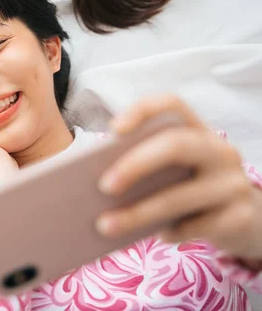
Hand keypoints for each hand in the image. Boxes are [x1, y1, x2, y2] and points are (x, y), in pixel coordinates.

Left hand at [96, 94, 261, 259]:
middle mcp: (219, 150)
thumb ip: (144, 164)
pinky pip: (194, 227)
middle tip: (103, 186)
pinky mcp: (239, 216)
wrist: (244, 220)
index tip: (114, 129)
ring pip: (179, 196)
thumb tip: (96, 182)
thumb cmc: (190, 188)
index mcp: (197, 130)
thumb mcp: (172, 170)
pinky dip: (168, 232)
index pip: (172, 104)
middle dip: (134, 165)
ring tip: (104, 225)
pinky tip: (155, 235)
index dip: (142, 111)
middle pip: (175, 145)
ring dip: (136, 213)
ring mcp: (233, 183)